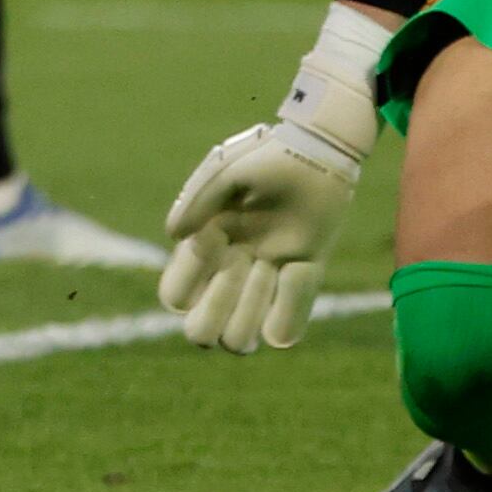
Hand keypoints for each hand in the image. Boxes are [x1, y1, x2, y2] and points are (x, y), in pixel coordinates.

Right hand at [158, 117, 362, 352]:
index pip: (176, 296)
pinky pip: (288, 327)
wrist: (318, 153)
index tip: (214, 241)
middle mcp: (230, 271)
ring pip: (239, 339)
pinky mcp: (302, 277)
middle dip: (216, 312)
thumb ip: (198, 198)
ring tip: (270, 265)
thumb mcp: (226, 171)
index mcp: (205, 246)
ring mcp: (266, 279)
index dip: (186, 284)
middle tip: (241, 266)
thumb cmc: (266, 156)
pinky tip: (299, 266)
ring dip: (252, 308)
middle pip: (201, 332)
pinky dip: (292, 306)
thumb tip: (173, 236)